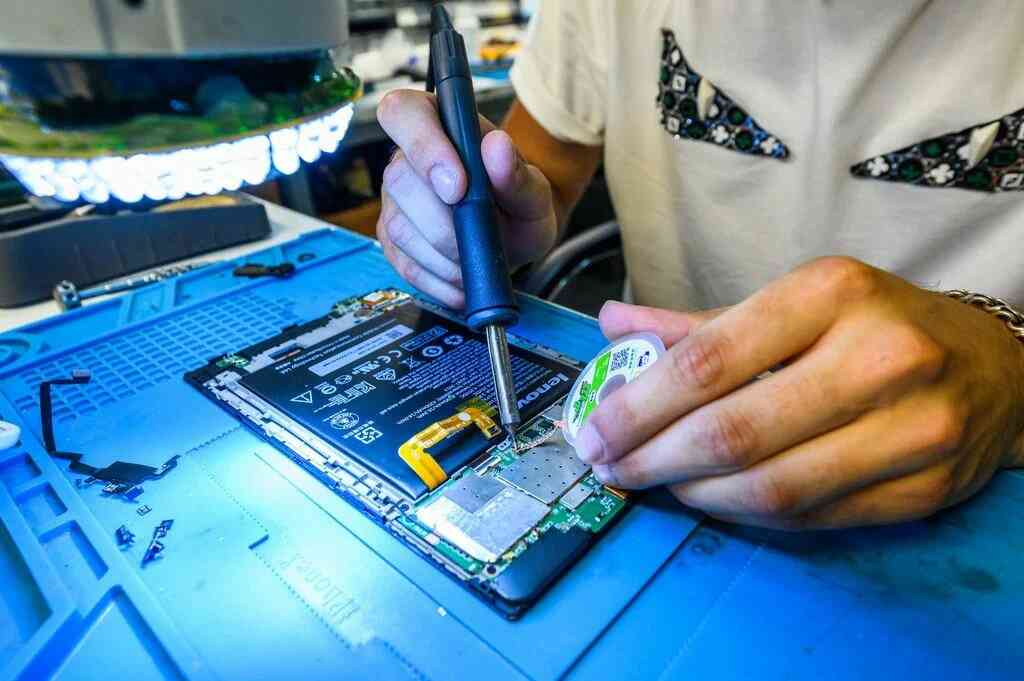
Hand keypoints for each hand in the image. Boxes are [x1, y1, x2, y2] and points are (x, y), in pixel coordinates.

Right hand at [375, 89, 557, 307]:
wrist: (516, 235)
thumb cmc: (519, 202)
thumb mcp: (534, 190)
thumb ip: (517, 172)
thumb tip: (497, 147)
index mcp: (436, 123)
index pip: (403, 113)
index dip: (423, 146)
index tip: (458, 186)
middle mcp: (405, 159)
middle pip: (399, 181)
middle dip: (444, 221)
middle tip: (480, 237)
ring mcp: (394, 202)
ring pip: (400, 228)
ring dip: (444, 255)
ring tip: (477, 259)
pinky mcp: (392, 241)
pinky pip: (404, 265)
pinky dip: (439, 280)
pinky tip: (463, 280)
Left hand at [577, 257, 1023, 528]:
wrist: (992, 364)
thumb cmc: (873, 324)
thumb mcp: (789, 302)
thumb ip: (696, 324)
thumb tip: (610, 326)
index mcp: (831, 292)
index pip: (710, 360)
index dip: (638, 406)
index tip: (593, 432)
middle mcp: (880, 356)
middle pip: (735, 432)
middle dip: (653, 459)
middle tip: (610, 469)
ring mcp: (913, 428)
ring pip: (772, 487)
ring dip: (695, 494)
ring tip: (656, 483)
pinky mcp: (927, 487)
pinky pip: (812, 518)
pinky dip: (747, 514)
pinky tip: (714, 497)